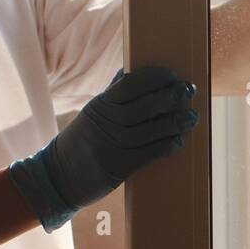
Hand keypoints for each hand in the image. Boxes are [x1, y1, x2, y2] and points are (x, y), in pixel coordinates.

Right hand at [8, 65, 198, 231]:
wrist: (58, 178)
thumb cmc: (80, 141)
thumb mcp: (91, 113)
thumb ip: (112, 94)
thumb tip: (131, 70)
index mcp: (100, 106)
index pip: (130, 84)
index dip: (154, 77)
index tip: (171, 74)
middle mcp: (105, 124)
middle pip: (143, 107)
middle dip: (169, 97)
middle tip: (188, 90)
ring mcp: (111, 146)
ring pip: (149, 130)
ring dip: (174, 122)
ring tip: (190, 116)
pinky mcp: (118, 167)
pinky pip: (148, 153)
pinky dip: (166, 146)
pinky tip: (178, 140)